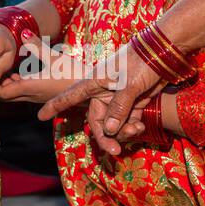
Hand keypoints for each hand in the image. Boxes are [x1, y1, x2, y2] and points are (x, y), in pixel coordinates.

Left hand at [0, 35, 89, 103]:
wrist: (92, 88)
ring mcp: (38, 98)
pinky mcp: (45, 96)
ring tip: (9, 70)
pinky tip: (23, 73)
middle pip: (6, 96)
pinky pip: (25, 94)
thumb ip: (36, 46)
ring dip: (10, 85)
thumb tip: (24, 31)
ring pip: (16, 95)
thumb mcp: (54, 57)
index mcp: (30, 87)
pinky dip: (20, 85)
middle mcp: (32, 96)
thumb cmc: (74, 73)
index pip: (1, 93)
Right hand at [38, 42, 161, 155]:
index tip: (40, 116)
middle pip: (96, 121)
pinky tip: (139, 126)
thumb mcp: (128, 85)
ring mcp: (117, 99)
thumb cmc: (142, 62)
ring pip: (113, 124)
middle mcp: (102, 92)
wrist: (164, 55)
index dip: (54, 106)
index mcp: (94, 83)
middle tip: (115, 151)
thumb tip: (109, 129)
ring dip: (122, 132)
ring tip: (136, 129)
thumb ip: (118, 108)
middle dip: (105, 137)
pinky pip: (126, 122)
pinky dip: (131, 127)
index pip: (69, 96)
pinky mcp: (131, 103)